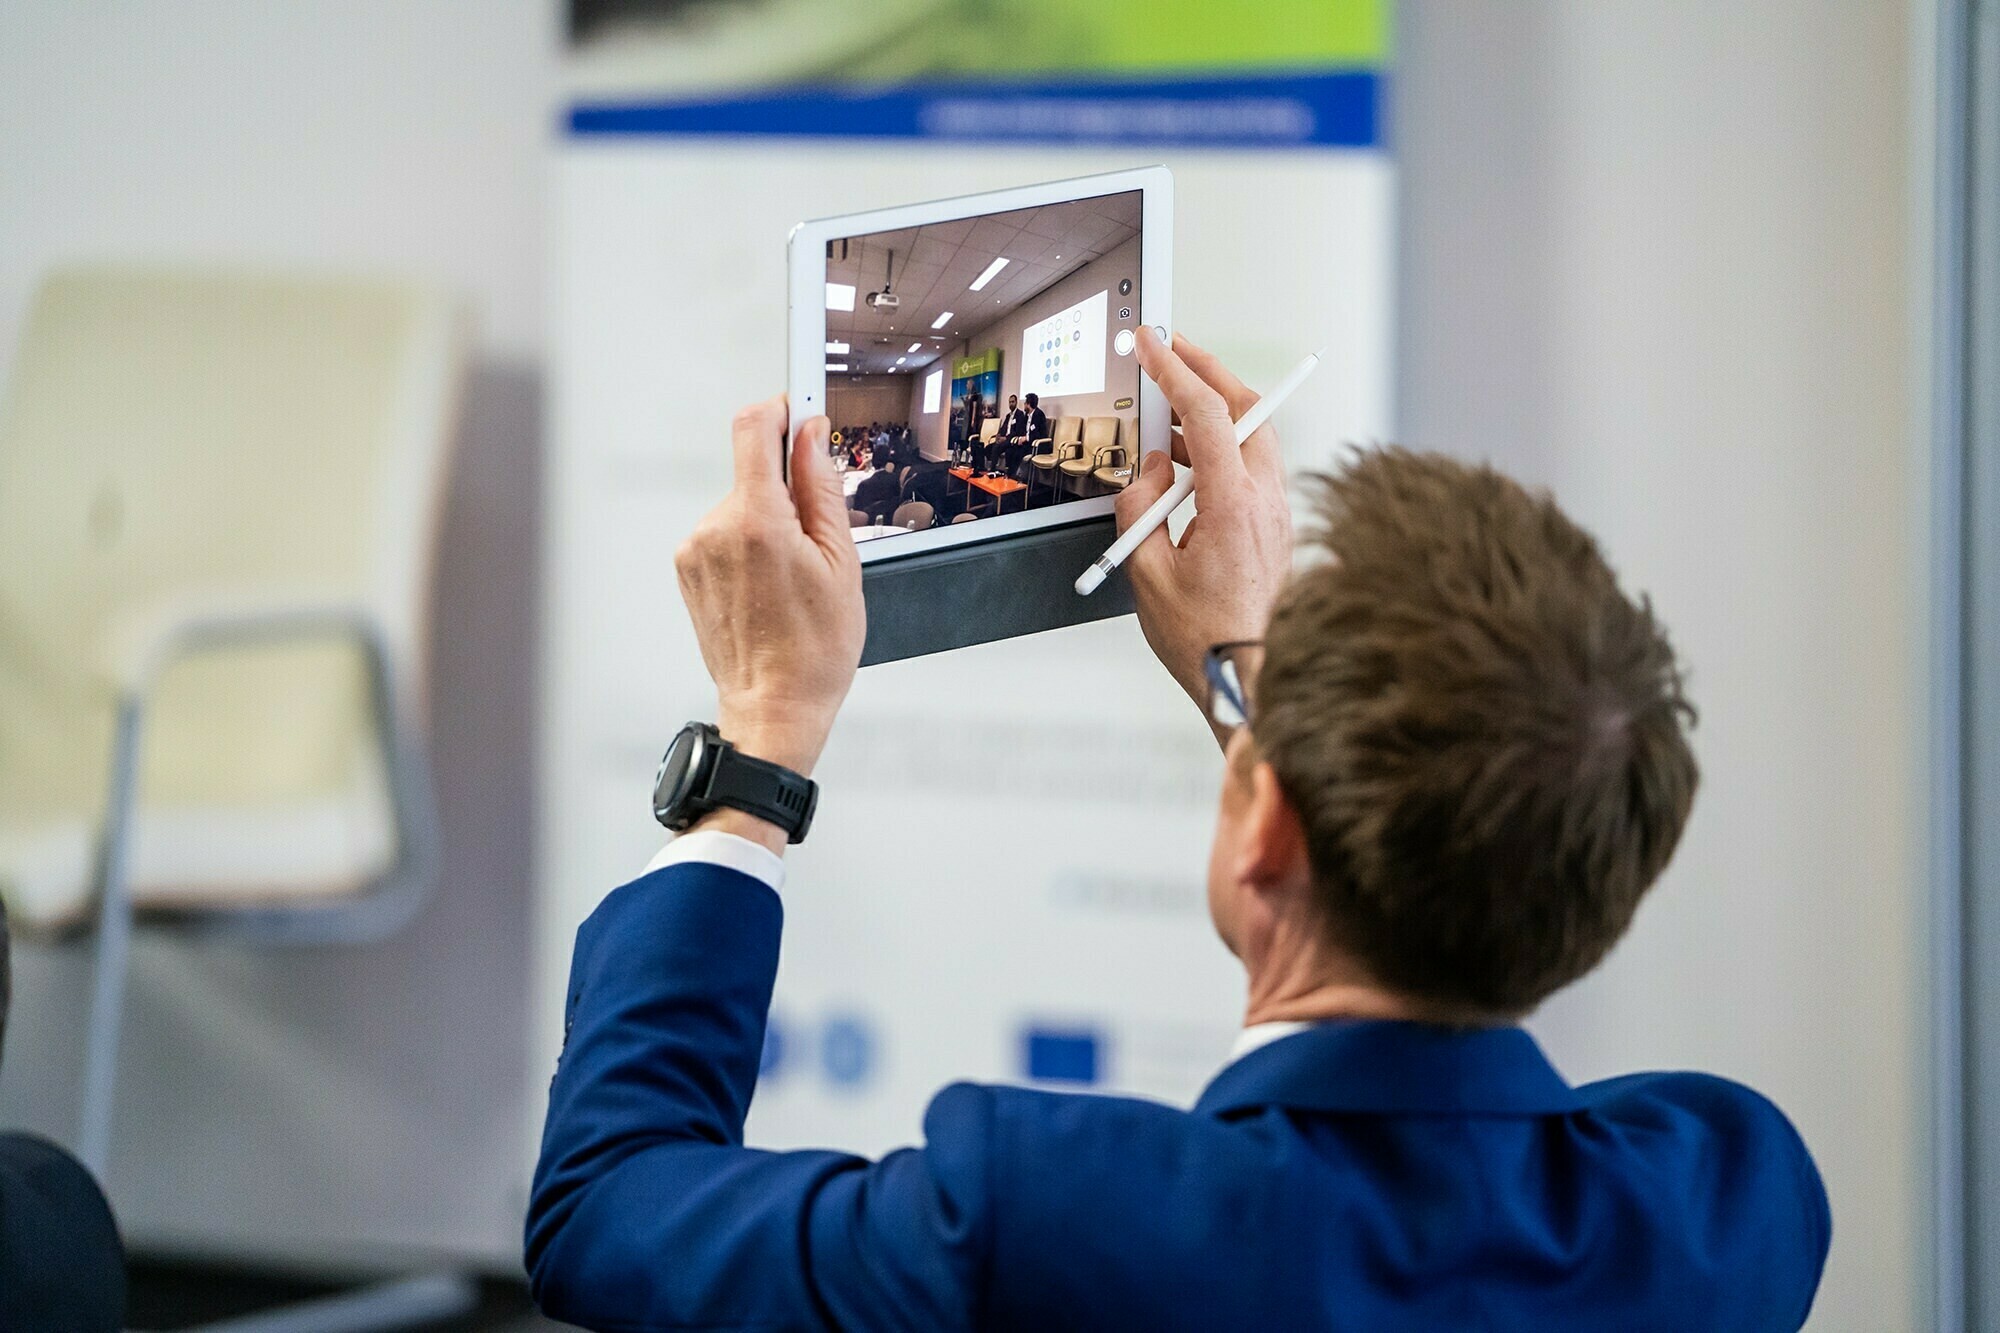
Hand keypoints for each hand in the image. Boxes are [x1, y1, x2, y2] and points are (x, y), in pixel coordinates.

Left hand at [674, 398, 863, 785]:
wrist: (773, 706)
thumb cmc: (813, 650)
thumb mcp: (841, 563)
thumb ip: (823, 489)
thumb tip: (811, 437)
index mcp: (757, 521)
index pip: (753, 428)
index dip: (781, 410)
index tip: (802, 412)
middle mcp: (715, 528)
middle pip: (754, 472)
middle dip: (789, 492)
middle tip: (818, 541)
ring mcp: (695, 549)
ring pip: (742, 505)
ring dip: (769, 524)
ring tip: (792, 578)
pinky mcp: (688, 568)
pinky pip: (725, 533)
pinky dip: (750, 546)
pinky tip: (770, 588)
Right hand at [1116, 330, 1293, 722]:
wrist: (1249, 680)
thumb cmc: (1203, 640)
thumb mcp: (1146, 573)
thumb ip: (1140, 507)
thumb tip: (1152, 470)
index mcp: (1235, 506)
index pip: (1209, 413)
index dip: (1177, 369)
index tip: (1152, 342)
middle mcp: (1267, 502)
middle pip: (1248, 410)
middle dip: (1209, 371)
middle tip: (1174, 350)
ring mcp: (1279, 514)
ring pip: (1255, 438)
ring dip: (1215, 414)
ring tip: (1170, 416)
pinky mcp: (1277, 529)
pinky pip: (1254, 470)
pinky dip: (1224, 450)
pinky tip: (1191, 465)